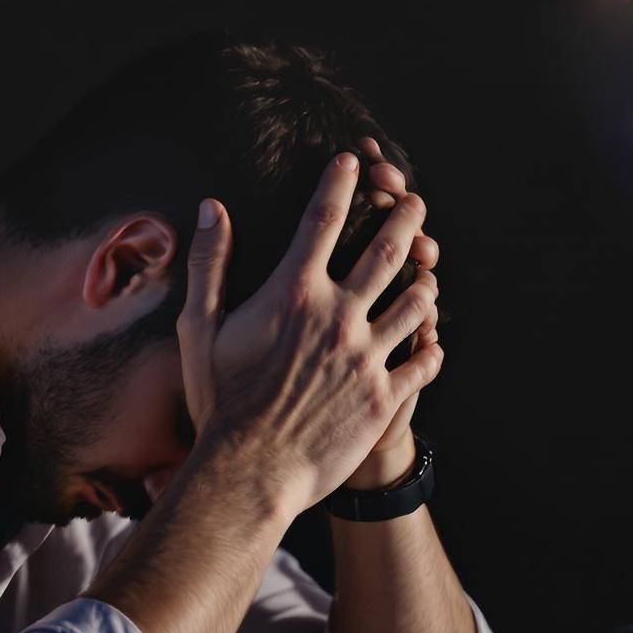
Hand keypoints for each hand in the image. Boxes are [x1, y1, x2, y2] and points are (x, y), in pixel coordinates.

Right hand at [175, 154, 440, 515]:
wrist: (250, 470)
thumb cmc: (220, 399)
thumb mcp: (201, 328)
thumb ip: (209, 265)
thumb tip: (211, 208)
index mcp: (294, 293)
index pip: (324, 220)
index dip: (340, 184)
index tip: (352, 162)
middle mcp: (338, 316)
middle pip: (386, 251)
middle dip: (405, 218)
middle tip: (416, 202)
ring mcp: (366, 356)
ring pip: (414, 303)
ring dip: (425, 281)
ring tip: (429, 270)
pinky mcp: (382, 397)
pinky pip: (421, 363)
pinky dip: (429, 348)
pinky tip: (431, 343)